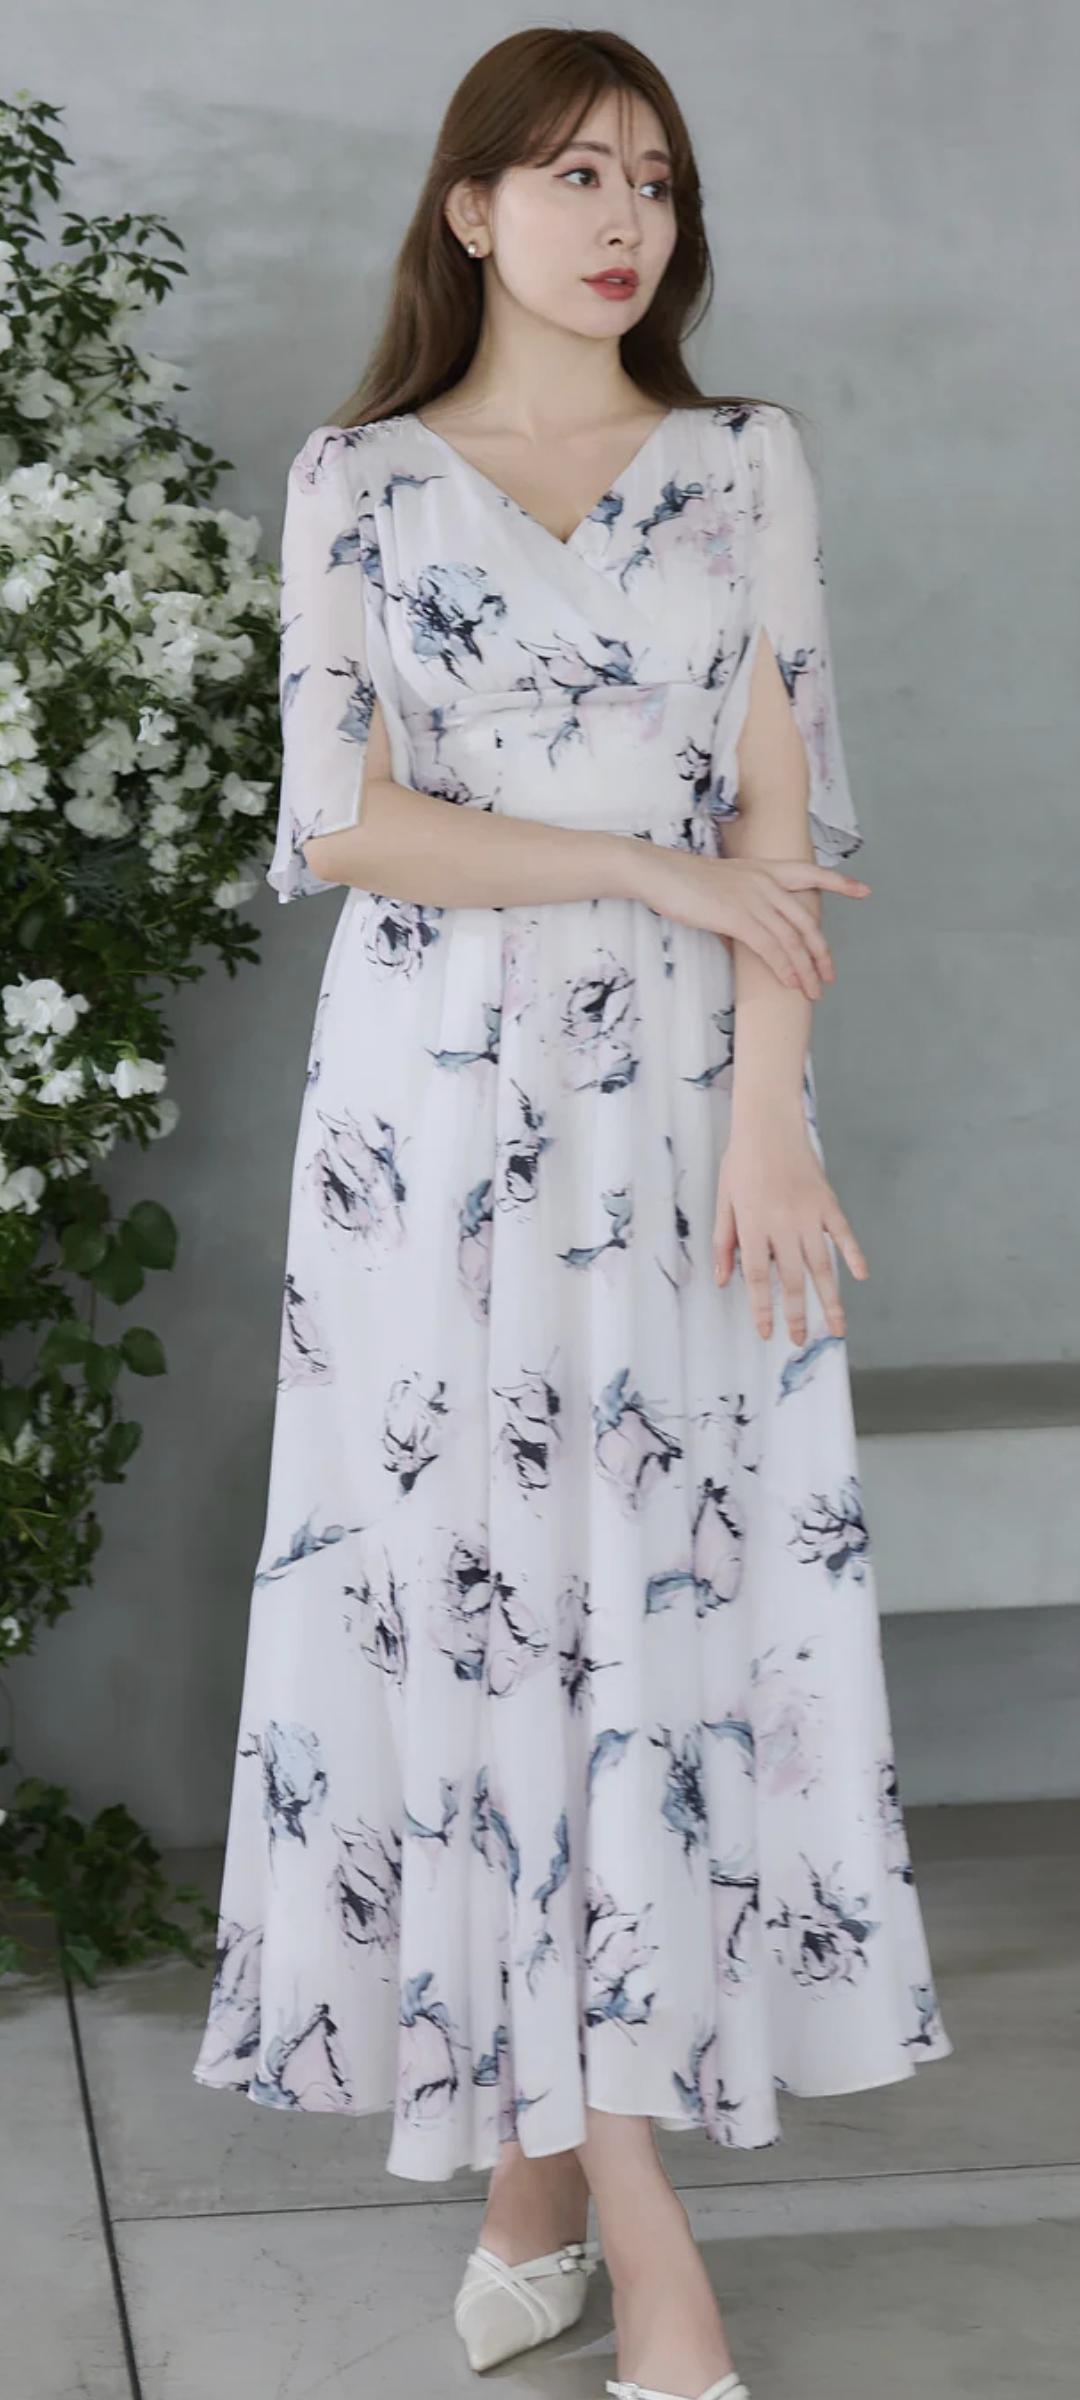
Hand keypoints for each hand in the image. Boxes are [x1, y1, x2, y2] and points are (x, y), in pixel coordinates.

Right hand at [629, 846, 870, 999]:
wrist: (658, 872)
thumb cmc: (684, 881)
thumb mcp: (725, 883)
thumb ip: (747, 901)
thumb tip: (756, 929)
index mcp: (765, 869)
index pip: (811, 873)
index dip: (840, 882)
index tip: (864, 891)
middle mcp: (766, 881)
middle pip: (806, 921)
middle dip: (821, 952)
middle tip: (829, 975)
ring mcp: (754, 898)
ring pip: (792, 940)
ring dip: (805, 969)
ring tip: (813, 990)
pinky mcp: (737, 916)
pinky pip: (770, 947)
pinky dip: (784, 968)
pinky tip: (791, 983)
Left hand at [713, 1117, 868, 1340]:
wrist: (768, 1123)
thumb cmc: (741, 1161)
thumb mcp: (724, 1200)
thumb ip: (724, 1241)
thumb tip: (722, 1279)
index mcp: (753, 1225)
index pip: (759, 1277)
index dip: (763, 1308)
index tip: (767, 1332)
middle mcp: (782, 1224)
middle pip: (792, 1279)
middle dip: (797, 1313)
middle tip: (800, 1340)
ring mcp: (808, 1213)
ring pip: (821, 1264)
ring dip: (830, 1298)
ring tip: (837, 1327)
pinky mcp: (827, 1202)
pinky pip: (843, 1234)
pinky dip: (853, 1255)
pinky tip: (860, 1277)